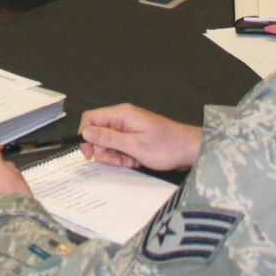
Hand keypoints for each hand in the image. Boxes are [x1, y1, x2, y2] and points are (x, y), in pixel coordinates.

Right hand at [79, 104, 203, 171]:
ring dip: (117, 157)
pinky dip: (125, 158)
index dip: (86, 136)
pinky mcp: (133, 138)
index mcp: (122, 114)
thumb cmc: (168, 146)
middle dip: (106, 151)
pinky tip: (137, 160)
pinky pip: (120, 149)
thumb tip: (86, 132)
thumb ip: (108, 138)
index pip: (91, 119)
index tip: (89, 153)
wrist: (189, 150)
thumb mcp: (134, 145)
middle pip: (98, 134)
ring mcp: (129, 129)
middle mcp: (123, 119)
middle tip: (120, 160)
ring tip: (133, 160)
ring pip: (109, 145)